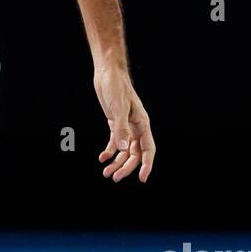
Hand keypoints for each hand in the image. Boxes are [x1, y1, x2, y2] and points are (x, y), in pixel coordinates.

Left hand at [93, 64, 155, 182]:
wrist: (108, 73)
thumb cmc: (116, 86)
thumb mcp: (118, 107)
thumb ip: (121, 128)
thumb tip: (123, 149)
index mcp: (142, 123)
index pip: (148, 149)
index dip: (146, 165)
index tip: (142, 179)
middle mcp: (136, 127)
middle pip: (135, 154)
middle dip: (126, 167)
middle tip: (115, 178)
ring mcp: (126, 126)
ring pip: (124, 150)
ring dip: (116, 162)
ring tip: (106, 172)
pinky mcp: (115, 123)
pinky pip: (115, 142)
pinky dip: (109, 151)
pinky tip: (102, 158)